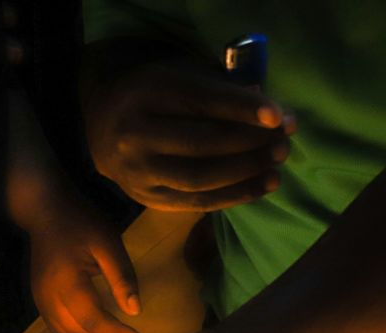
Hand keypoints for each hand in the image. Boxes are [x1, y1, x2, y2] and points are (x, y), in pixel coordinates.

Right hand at [27, 194, 143, 332]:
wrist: (44, 211)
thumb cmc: (80, 222)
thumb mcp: (108, 243)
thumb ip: (122, 277)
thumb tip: (135, 312)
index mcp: (67, 283)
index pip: (93, 321)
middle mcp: (49, 298)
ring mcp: (41, 302)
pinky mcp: (41, 302)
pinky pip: (60, 330)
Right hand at [86, 63, 293, 211]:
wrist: (102, 128)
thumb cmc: (156, 96)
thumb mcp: (180, 76)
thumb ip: (219, 88)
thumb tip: (269, 113)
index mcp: (147, 93)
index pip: (201, 101)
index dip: (242, 109)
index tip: (279, 116)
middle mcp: (136, 133)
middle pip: (202, 142)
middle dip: (250, 143)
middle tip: (284, 142)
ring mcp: (138, 170)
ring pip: (200, 177)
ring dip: (246, 172)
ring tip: (277, 163)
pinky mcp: (146, 197)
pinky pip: (196, 202)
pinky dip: (234, 195)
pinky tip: (263, 185)